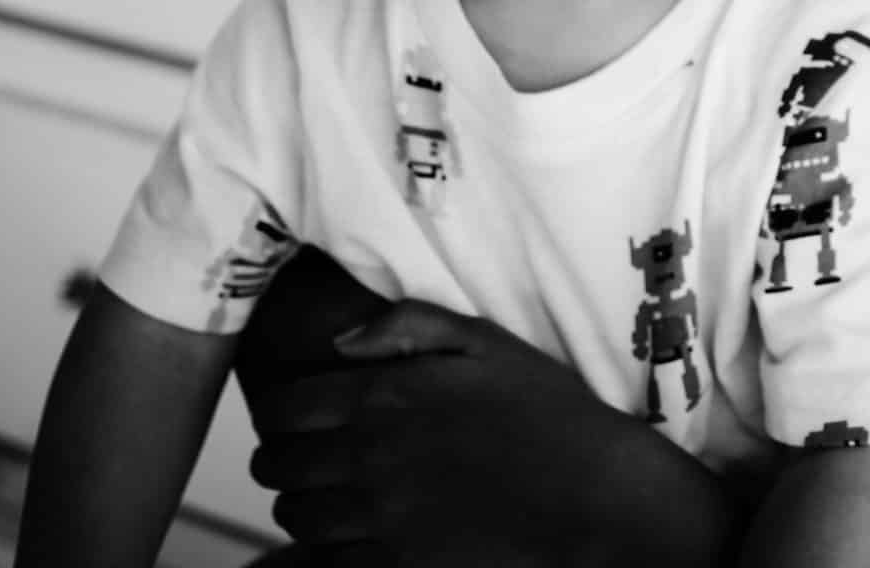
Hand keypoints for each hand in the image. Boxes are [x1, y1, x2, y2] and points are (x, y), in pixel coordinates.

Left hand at [245, 300, 734, 567]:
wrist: (591, 492)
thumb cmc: (547, 411)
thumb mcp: (486, 341)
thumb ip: (407, 325)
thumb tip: (342, 342)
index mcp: (386, 396)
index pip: (284, 407)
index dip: (279, 410)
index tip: (297, 412)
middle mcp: (370, 457)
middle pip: (278, 466)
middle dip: (284, 457)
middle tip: (310, 454)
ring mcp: (380, 517)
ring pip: (296, 516)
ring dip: (303, 503)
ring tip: (330, 495)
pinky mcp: (397, 564)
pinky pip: (327, 562)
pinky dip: (326, 550)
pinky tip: (352, 534)